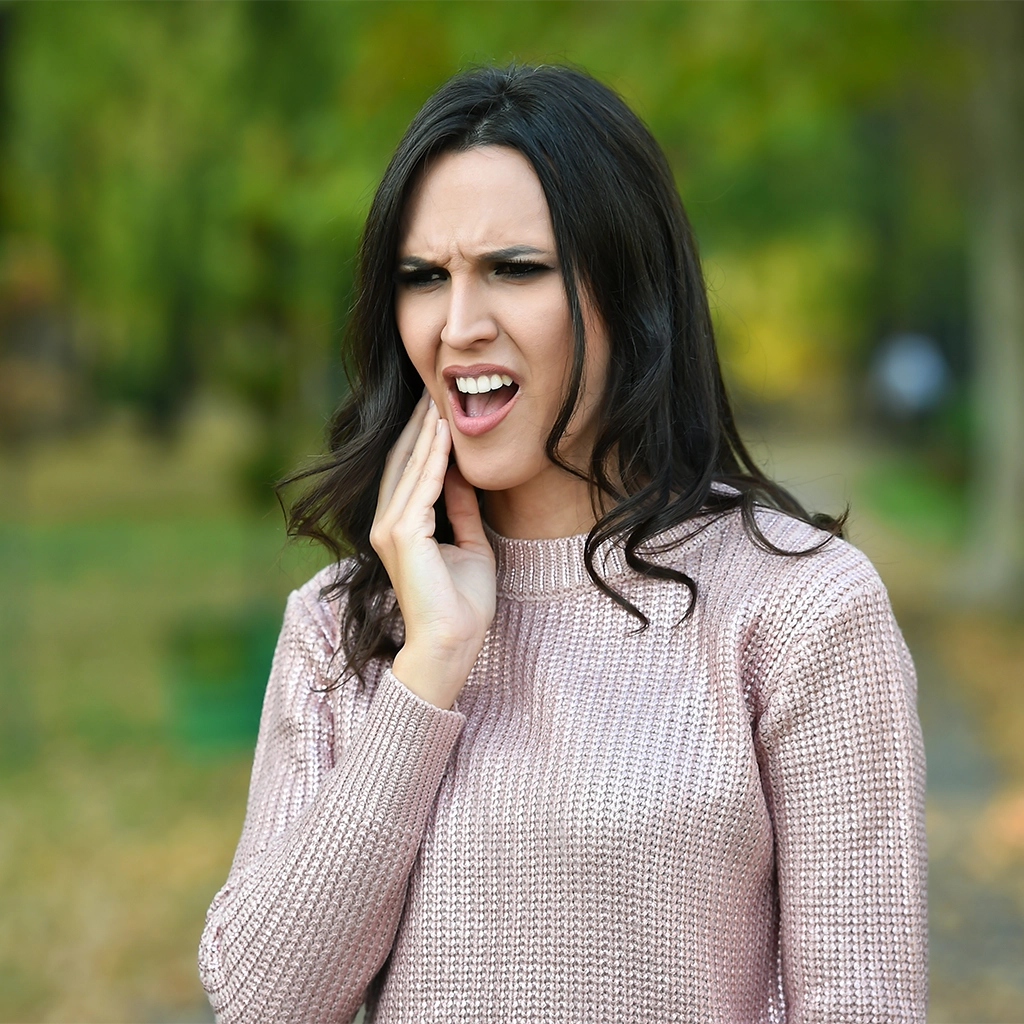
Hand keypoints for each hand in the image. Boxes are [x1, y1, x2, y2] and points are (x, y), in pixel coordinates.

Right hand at [370, 392, 496, 708]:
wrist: (452, 642)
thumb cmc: (462, 603)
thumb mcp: (468, 544)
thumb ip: (461, 510)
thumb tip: (464, 477)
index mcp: (400, 529)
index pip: (409, 473)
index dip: (423, 440)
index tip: (439, 410)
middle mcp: (387, 525)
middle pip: (402, 463)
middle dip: (419, 427)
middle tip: (433, 391)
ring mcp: (390, 529)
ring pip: (411, 469)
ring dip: (427, 434)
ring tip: (439, 401)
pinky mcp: (403, 535)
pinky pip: (422, 487)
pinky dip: (434, 458)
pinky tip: (446, 434)